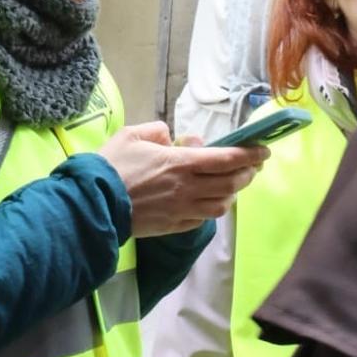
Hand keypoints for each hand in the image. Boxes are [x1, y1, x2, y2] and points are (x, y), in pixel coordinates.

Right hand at [100, 122, 266, 236]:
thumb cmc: (110, 166)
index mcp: (180, 163)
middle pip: (231, 183)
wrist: (93, 204)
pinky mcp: (175, 226)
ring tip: (233, 184)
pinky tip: (211, 201)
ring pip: (222, 205)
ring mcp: (182, 210)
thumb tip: (173, 137)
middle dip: (247, 173)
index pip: (226, 159)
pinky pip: (204, 218)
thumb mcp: (132, 135)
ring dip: (233, 193)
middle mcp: (187, 188)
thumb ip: (158, 131)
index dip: (249, 155)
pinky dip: (214, 209)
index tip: (263, 151)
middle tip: (252, 166)